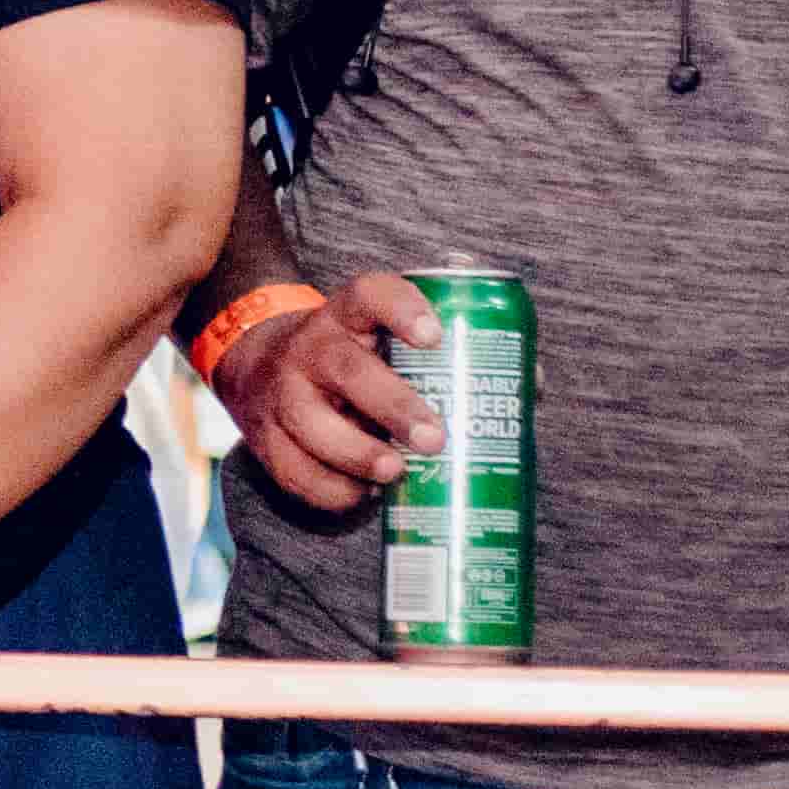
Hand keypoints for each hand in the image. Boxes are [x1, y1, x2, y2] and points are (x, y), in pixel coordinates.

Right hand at [208, 272, 448, 515]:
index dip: (402, 311)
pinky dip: (331, 489)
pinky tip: (362, 493)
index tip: (435, 337)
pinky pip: (294, 470)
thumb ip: (441, 359)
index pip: (370, 295)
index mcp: (347, 316)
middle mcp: (311, 348)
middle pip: (347, 370)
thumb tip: (528, 389)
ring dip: (357, 453)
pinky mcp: (264, 438)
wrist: (260, 369)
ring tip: (395, 472)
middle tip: (434, 439)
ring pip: (311, 423)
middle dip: (393, 406)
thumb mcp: (379, 340)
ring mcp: (282, 393)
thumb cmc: (351, 361)